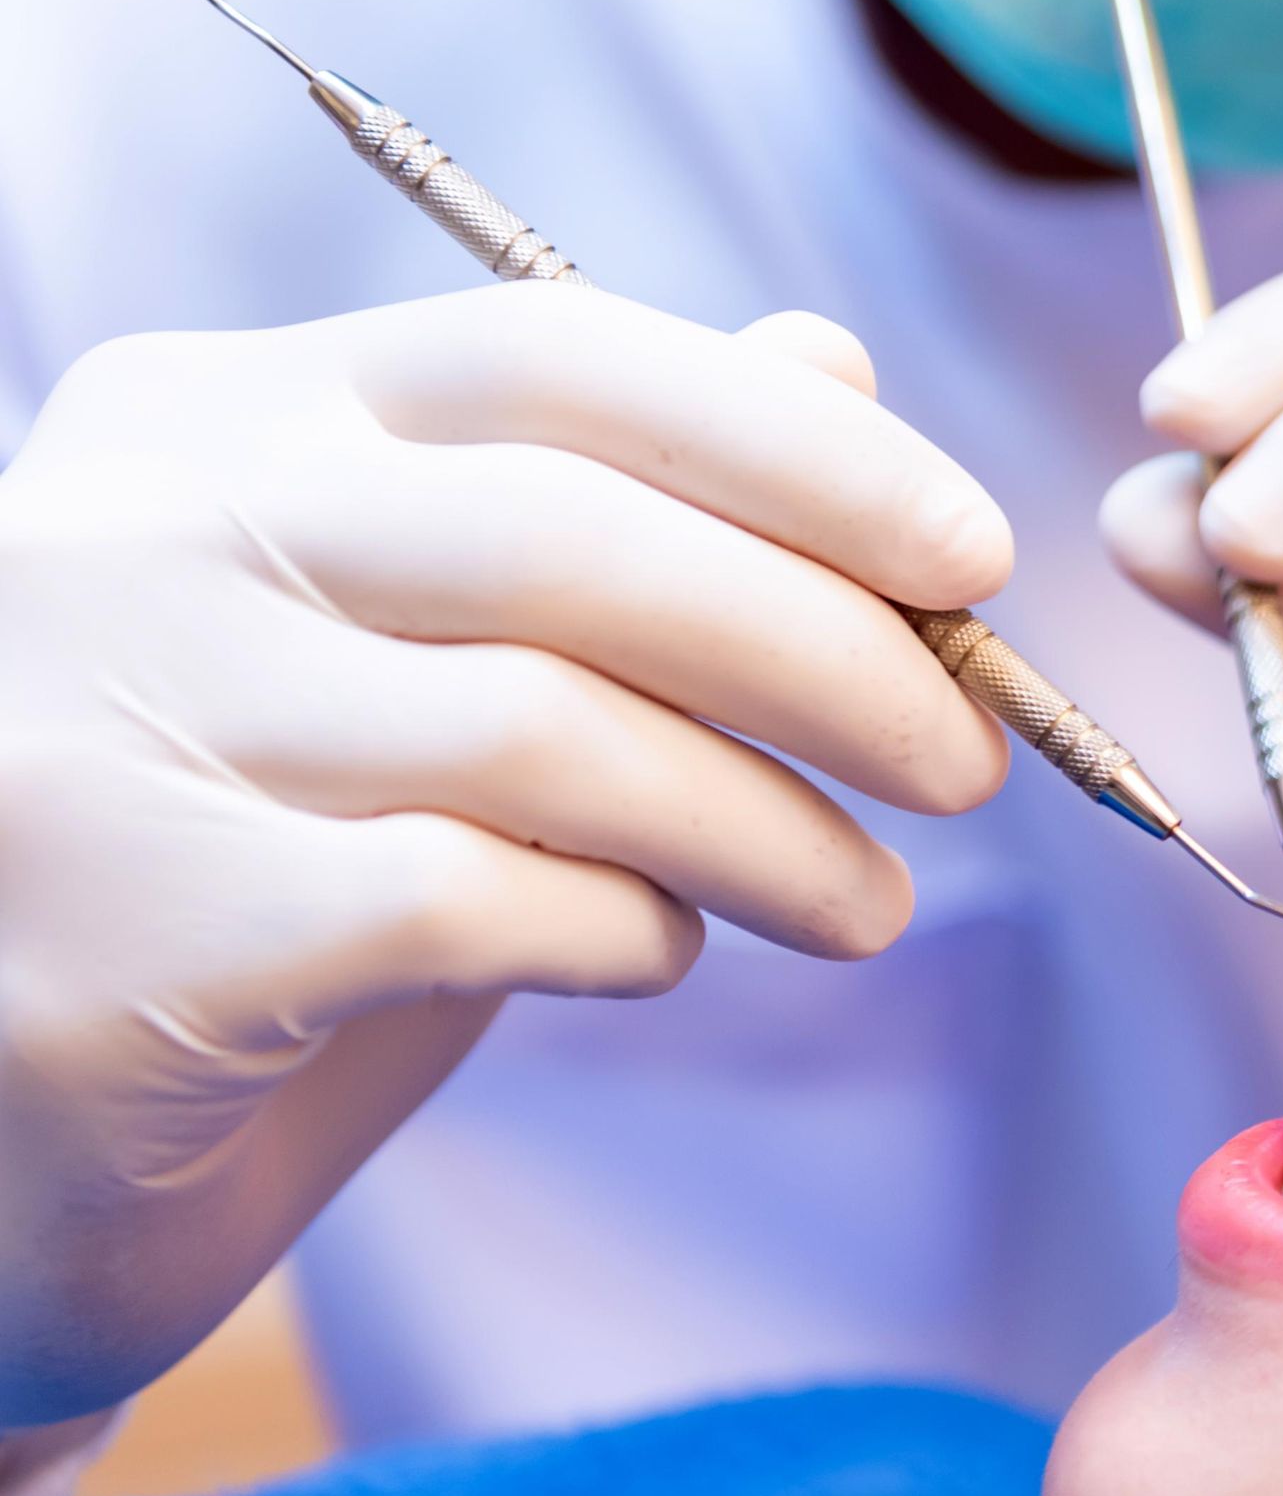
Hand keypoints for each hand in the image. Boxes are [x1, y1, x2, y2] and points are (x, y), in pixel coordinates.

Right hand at [0, 287, 1010, 1421]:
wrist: (6, 1142)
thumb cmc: (249, 861)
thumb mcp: (421, 656)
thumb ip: (604, 508)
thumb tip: (833, 364)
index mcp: (217, 413)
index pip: (548, 354)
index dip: (796, 449)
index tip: (973, 555)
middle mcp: (143, 531)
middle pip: (569, 537)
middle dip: (826, 647)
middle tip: (969, 756)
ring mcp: (112, 725)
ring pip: (544, 729)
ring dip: (762, 821)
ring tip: (863, 899)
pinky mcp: (132, 936)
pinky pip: (466, 899)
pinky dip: (622, 925)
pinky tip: (663, 952)